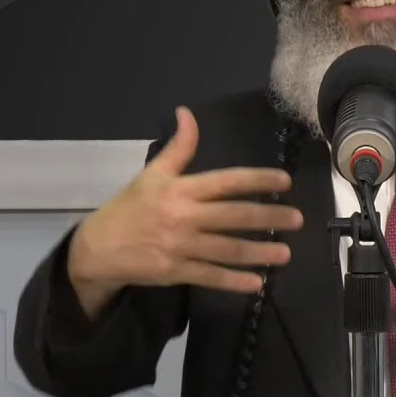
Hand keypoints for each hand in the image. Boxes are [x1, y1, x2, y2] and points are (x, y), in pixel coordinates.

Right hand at [67, 106, 303, 317]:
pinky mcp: (175, 271)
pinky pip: (210, 276)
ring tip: (286, 254)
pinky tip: (257, 283)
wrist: (97, 248)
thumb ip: (178, 147)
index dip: (257, 179)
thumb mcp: (152, 174)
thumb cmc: (130, 208)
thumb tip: (186, 113)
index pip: (226, 181)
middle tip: (298, 220)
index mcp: (180, 189)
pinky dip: (233, 281)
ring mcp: (180, 246)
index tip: (284, 181)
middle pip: (233, 215)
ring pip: (226, 249)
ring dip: (258, 252)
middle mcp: (183, 216)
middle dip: (269, 217)